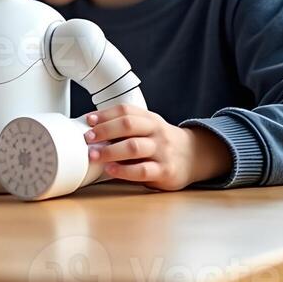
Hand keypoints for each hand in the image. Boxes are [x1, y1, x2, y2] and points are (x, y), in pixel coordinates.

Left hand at [83, 104, 232, 191]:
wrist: (195, 156)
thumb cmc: (161, 142)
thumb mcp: (148, 128)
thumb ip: (125, 128)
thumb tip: (91, 131)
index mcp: (149, 119)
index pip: (125, 110)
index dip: (105, 114)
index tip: (88, 120)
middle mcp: (156, 132)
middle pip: (128, 125)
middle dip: (105, 130)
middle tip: (87, 138)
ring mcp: (162, 151)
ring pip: (134, 147)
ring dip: (110, 151)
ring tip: (94, 155)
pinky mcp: (165, 171)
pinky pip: (143, 170)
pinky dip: (124, 171)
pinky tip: (111, 170)